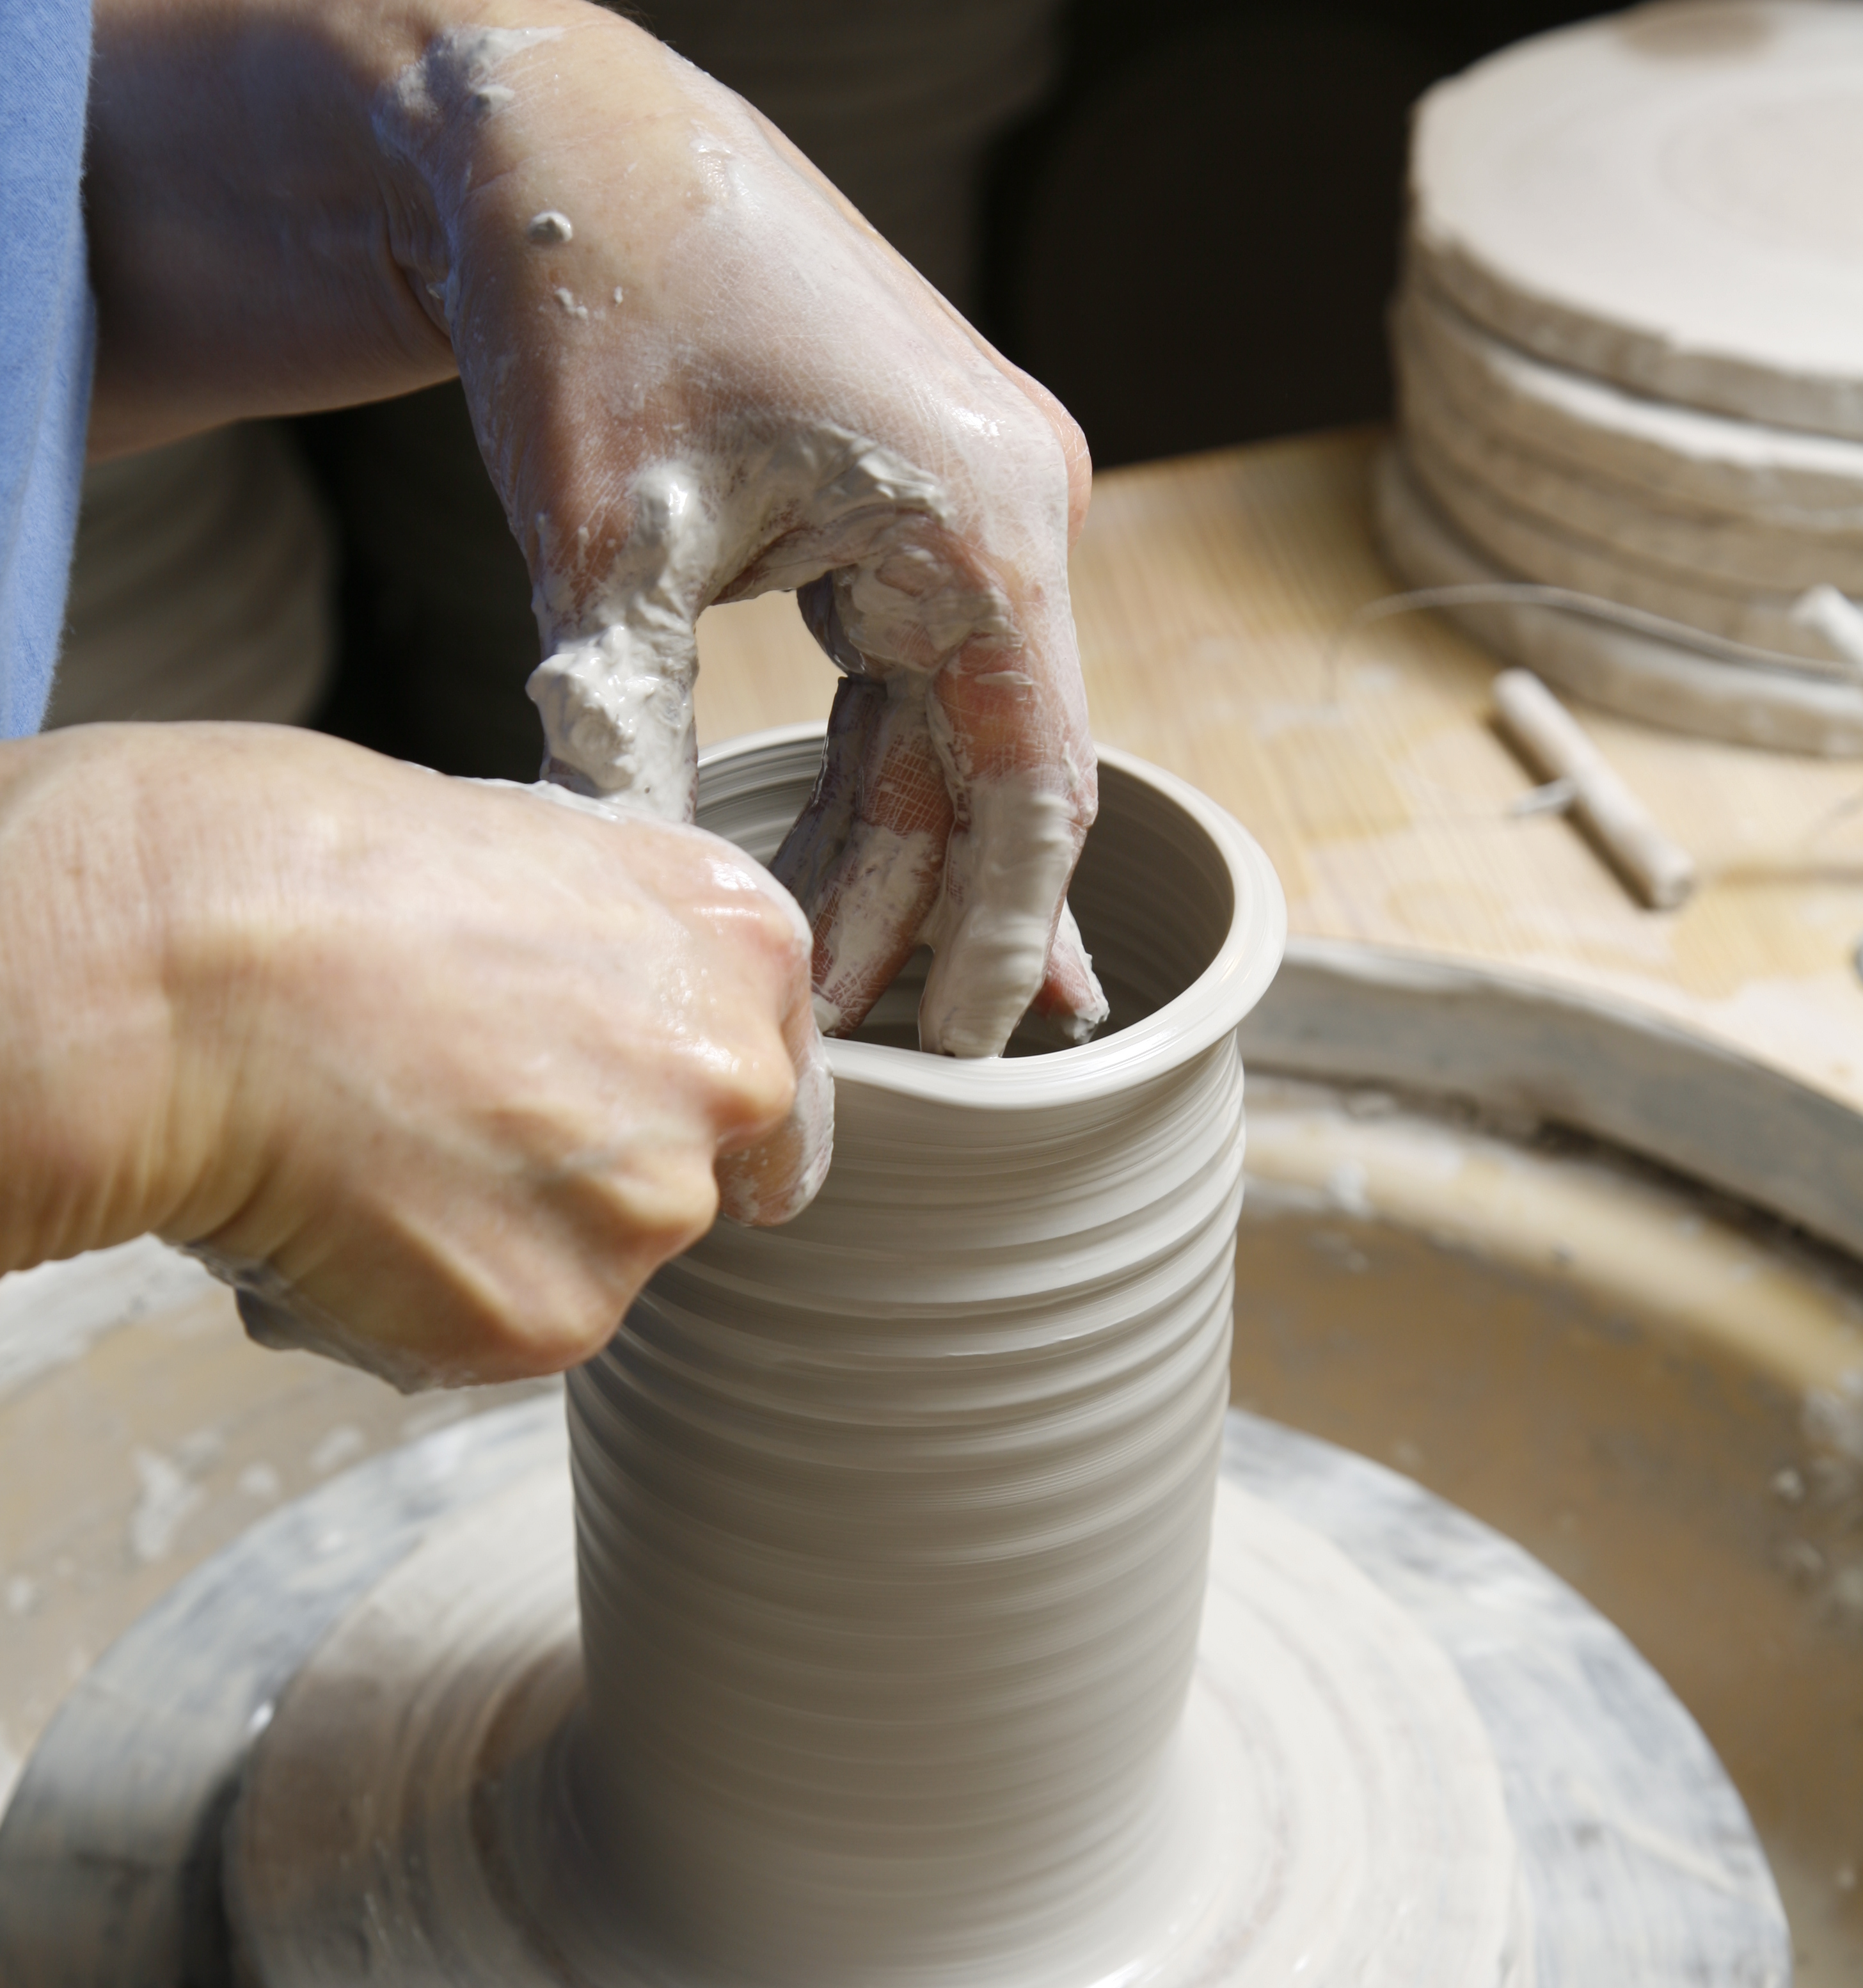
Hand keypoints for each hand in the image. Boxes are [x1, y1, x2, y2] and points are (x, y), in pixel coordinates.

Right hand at [0, 724, 827, 1387]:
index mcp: (739, 944)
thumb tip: (600, 1008)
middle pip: (680, 1174)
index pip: (759, 1071)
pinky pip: (504, 1329)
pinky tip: (348, 1209)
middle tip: (440, 1105)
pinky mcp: (555, 1317)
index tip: (587, 1094)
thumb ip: (610, 947)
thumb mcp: (522, 847)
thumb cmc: (310, 872)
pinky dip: (428, 1297)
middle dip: (576, 1166)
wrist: (187, 968)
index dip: (656, 1090)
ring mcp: (648, 1212)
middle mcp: (730, 1082)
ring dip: (496, 1235)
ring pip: (590, 1259)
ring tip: (374, 1145)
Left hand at [377, 14, 1103, 1056]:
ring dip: (886, 863)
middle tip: (841, 1048)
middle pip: (994, 776)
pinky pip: (913, 684)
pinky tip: (850, 883)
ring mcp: (972, 507)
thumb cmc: (590, 300)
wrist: (553, 131)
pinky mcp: (913, 510)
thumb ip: (628, 731)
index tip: (962, 1052)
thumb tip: (620, 909)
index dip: (1001, 937)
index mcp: (982, 520)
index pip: (1034, 788)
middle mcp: (1013, 512)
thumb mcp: (605, 541)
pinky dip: (873, 784)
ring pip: (950, 739)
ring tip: (825, 995)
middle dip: (918, 919)